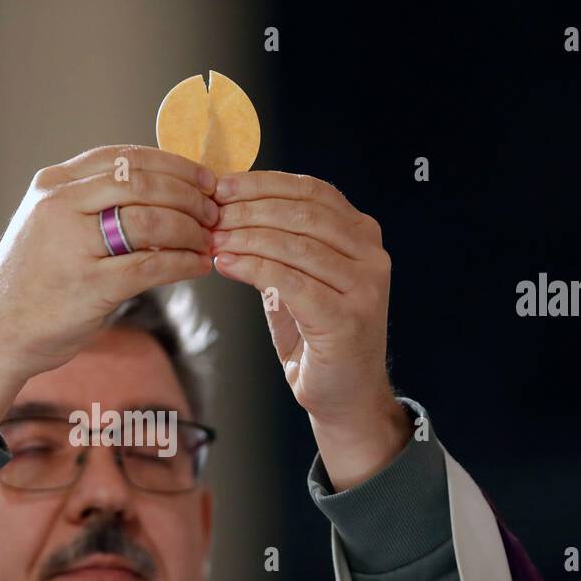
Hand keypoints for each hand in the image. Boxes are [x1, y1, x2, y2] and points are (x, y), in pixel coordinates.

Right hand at [0, 145, 218, 432]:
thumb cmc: (32, 282)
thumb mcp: (49, 225)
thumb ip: (91, 202)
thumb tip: (159, 186)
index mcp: (52, 185)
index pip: (124, 158)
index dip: (172, 164)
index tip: (203, 177)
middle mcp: (59, 206)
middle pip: (142, 181)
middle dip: (189, 194)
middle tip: (215, 210)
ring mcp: (72, 245)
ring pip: (151, 219)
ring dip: (191, 229)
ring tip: (209, 240)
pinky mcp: (89, 285)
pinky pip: (152, 264)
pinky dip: (184, 263)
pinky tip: (199, 266)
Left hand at [210, 171, 409, 488]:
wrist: (345, 396)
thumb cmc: (318, 338)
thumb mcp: (298, 279)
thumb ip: (278, 245)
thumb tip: (230, 209)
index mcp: (362, 236)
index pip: (312, 192)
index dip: (264, 184)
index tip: (222, 185)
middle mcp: (371, 255)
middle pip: (302, 213)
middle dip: (249, 210)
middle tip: (210, 214)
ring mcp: (364, 287)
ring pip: (295, 244)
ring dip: (246, 237)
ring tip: (211, 239)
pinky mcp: (347, 318)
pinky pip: (290, 281)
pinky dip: (253, 267)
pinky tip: (226, 264)